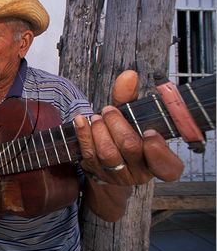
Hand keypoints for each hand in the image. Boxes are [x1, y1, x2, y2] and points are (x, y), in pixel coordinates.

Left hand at [75, 70, 183, 185]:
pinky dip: (84, 134)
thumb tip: (129, 75)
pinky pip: (88, 154)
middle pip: (130, 148)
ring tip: (97, 117)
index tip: (148, 132)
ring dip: (100, 130)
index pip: (168, 168)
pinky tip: (81, 121)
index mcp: (159, 162)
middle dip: (118, 124)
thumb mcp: (132, 116)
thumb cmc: (124, 134)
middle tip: (109, 111)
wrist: (105, 159)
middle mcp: (140, 172)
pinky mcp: (96, 173)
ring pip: (107, 153)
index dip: (158, 150)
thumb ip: (131, 97)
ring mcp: (116, 175)